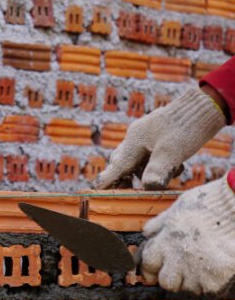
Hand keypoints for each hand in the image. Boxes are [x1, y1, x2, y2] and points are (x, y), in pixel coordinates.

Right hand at [93, 88, 225, 189]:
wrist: (205, 106)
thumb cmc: (186, 128)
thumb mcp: (171, 153)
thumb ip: (156, 171)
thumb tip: (147, 187)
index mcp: (134, 141)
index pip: (116, 167)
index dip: (106, 181)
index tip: (95, 192)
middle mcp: (136, 138)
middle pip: (121, 162)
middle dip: (120, 179)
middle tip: (122, 193)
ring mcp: (146, 136)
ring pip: (136, 159)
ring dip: (141, 173)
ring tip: (152, 183)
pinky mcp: (158, 136)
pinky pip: (149, 154)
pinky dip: (154, 165)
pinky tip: (172, 169)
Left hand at [140, 178, 234, 294]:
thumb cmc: (210, 203)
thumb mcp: (178, 207)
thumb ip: (160, 223)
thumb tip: (147, 233)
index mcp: (165, 241)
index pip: (147, 264)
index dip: (149, 269)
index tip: (153, 272)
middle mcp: (176, 259)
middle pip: (166, 282)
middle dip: (173, 277)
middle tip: (185, 266)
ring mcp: (195, 271)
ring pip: (187, 288)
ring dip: (194, 280)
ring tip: (205, 262)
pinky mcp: (214, 280)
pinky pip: (208, 290)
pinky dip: (212, 282)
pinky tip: (218, 266)